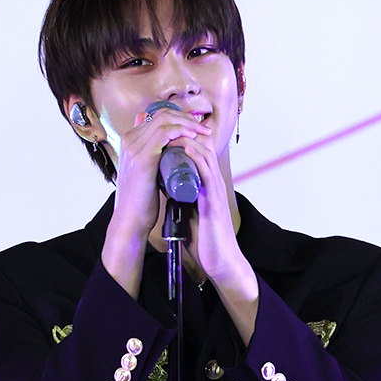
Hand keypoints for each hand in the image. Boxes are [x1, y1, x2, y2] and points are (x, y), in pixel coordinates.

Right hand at [101, 104, 214, 295]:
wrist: (131, 219)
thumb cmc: (142, 199)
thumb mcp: (148, 173)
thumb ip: (154, 160)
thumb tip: (169, 152)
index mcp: (131, 141)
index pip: (157, 116)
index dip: (180, 118)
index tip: (198, 128)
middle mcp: (129, 139)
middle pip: (162, 114)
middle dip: (187, 118)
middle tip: (204, 129)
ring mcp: (134, 147)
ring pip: (165, 121)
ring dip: (188, 124)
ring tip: (204, 133)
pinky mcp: (142, 158)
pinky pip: (164, 134)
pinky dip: (181, 132)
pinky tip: (193, 138)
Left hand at [174, 115, 258, 342]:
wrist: (218, 260)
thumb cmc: (204, 238)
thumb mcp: (188, 210)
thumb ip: (181, 196)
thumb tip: (165, 186)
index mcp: (206, 184)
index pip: (197, 150)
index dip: (182, 134)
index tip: (163, 126)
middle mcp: (212, 182)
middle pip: (202, 144)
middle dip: (184, 129)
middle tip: (165, 120)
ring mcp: (214, 190)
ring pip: (204, 154)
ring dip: (188, 138)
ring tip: (171, 128)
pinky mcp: (213, 200)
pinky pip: (205, 172)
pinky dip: (196, 158)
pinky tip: (184, 148)